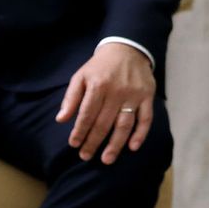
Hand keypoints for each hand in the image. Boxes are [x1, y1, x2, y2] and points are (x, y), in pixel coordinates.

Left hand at [56, 42, 155, 164]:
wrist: (127, 48)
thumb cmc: (101, 66)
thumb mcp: (81, 76)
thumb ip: (71, 97)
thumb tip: (60, 119)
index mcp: (98, 85)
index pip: (87, 114)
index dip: (80, 131)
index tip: (74, 144)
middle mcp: (117, 91)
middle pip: (104, 122)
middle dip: (93, 142)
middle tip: (86, 156)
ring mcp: (134, 94)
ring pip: (124, 124)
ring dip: (115, 144)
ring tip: (106, 159)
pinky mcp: (147, 96)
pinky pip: (146, 118)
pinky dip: (140, 134)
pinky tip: (133, 147)